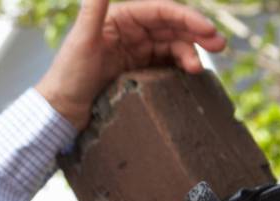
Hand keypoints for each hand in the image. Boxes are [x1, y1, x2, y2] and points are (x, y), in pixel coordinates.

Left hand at [34, 0, 228, 128]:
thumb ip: (93, 9)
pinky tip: (189, 76)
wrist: (60, 111)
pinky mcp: (137, 72)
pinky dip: (179, 68)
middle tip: (219, 46)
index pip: (161, 11)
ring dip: (189, 54)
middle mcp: (130, 32)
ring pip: (172, 47)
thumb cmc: (67, 75)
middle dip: (196, 34)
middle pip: (171, 28)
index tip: (206, 30)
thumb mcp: (81, 41)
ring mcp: (135, 52)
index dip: (186, 17)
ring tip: (198, 69)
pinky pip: (165, 66)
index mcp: (120, 18)